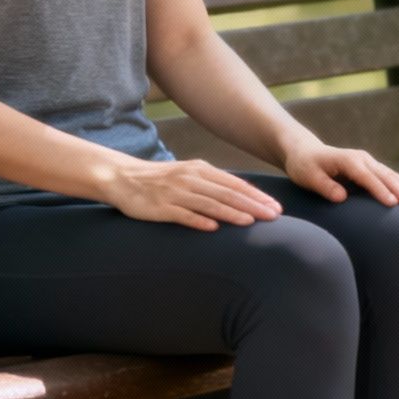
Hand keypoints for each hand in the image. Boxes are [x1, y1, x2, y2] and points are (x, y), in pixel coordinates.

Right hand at [101, 157, 284, 230]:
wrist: (123, 178)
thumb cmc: (159, 180)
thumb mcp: (188, 175)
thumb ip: (211, 184)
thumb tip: (241, 197)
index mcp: (199, 170)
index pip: (234, 183)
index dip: (256, 196)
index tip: (276, 207)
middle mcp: (190, 179)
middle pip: (227, 193)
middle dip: (252, 205)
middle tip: (273, 217)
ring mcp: (175, 193)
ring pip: (209, 203)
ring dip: (231, 212)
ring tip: (251, 222)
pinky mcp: (160, 207)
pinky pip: (182, 214)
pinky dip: (198, 220)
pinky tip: (213, 228)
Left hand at [282, 139, 398, 208]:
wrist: (305, 152)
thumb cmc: (305, 166)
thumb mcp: (308, 176)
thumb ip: (324, 186)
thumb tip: (341, 197)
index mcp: (348, 160)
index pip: (367, 177)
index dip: (380, 190)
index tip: (393, 204)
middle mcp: (362, 159)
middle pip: (385, 176)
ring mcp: (368, 162)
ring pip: (393, 176)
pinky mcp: (371, 168)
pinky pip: (391, 178)